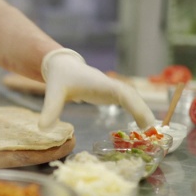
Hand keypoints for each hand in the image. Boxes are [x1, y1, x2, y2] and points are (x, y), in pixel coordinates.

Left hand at [39, 48, 155, 129]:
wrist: (62, 65)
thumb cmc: (59, 78)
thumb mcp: (53, 92)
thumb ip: (50, 109)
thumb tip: (43, 129)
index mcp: (100, 83)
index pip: (122, 92)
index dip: (135, 105)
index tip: (144, 119)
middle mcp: (109, 85)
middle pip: (132, 95)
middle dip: (143, 110)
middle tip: (152, 130)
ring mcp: (111, 88)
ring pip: (132, 98)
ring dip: (142, 111)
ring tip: (150, 130)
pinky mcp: (110, 93)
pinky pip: (127, 101)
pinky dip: (136, 111)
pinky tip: (141, 125)